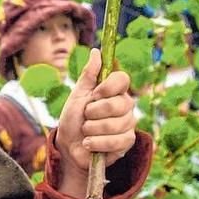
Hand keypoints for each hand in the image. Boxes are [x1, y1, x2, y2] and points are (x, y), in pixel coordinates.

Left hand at [56, 51, 139, 192]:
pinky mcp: (127, 142)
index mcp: (114, 91)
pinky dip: (97, 144)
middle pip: (119, 104)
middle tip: (85, 117)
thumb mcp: (77, 95)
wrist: (69, 147)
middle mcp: (125, 105)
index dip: (108, 86)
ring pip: (116, 125)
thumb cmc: (73, 119)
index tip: (94, 94)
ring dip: (92, 130)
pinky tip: (89, 144)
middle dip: (94, 113)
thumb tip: (96, 51)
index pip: (122, 79)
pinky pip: (117, 141)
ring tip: (86, 132)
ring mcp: (128, 124)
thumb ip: (88, 75)